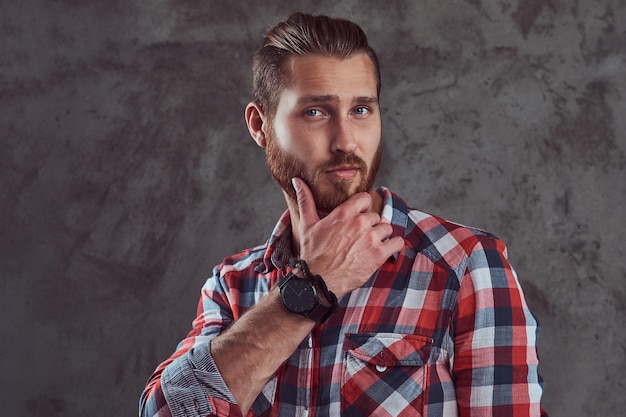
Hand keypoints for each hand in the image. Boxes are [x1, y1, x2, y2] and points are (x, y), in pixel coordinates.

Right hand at [292, 177, 404, 297]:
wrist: (318, 280)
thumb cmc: (312, 253)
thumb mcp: (307, 224)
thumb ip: (306, 200)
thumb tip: (297, 180)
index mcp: (344, 213)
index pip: (365, 198)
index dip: (363, 207)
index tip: (359, 215)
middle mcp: (359, 223)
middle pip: (375, 216)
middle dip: (370, 225)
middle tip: (360, 236)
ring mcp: (371, 238)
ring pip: (386, 228)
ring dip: (381, 235)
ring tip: (370, 244)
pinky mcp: (379, 254)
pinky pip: (397, 243)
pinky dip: (394, 246)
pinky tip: (385, 249)